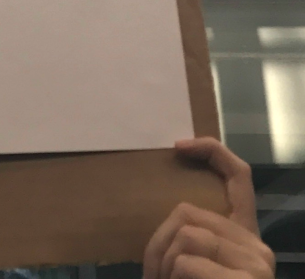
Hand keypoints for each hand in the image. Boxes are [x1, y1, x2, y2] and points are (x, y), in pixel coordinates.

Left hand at [143, 137, 274, 278]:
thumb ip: (195, 241)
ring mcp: (256, 266)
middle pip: (188, 211)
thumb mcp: (197, 268)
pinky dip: (169, 278)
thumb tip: (173, 216)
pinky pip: (187, 263)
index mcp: (246, 240)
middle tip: (153, 277)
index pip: (239, 177)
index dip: (212, 151)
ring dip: (161, 265)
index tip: (179, 146)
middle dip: (157, 244)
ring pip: (185, 235)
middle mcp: (257, 248)